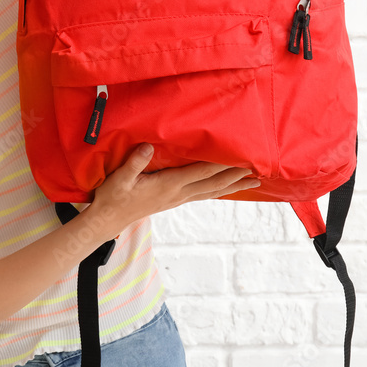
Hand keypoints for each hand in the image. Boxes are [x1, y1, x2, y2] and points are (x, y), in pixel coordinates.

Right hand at [85, 142, 260, 237]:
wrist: (108, 220)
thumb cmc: (112, 197)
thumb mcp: (119, 178)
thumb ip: (134, 163)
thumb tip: (148, 146)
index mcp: (167, 185)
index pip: (200, 172)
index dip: (221, 164)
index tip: (239, 157)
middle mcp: (178, 194)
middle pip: (213, 184)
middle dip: (235, 176)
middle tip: (258, 170)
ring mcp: (177, 199)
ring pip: (211, 191)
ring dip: (233, 185)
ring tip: (253, 181)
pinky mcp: (174, 201)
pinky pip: (203, 195)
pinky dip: (219, 190)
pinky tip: (226, 188)